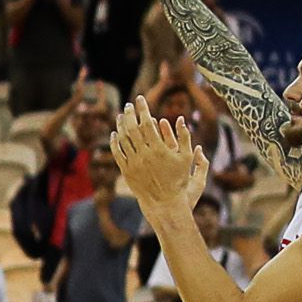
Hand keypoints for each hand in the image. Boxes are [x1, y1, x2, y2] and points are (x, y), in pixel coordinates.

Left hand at [110, 102, 206, 217]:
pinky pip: (117, 152)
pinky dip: (115, 141)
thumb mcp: (187, 158)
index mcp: (159, 150)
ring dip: (121, 125)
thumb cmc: (179, 180)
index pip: (147, 123)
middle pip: (132, 128)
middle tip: (129, 105)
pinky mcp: (126, 170)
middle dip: (130, 113)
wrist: (165, 202)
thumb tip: (182, 119)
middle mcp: (144, 155)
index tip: (140, 99)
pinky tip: (115, 134)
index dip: (142, 109)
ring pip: (123, 138)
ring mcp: (133, 163)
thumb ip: (185, 138)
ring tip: (121, 116)